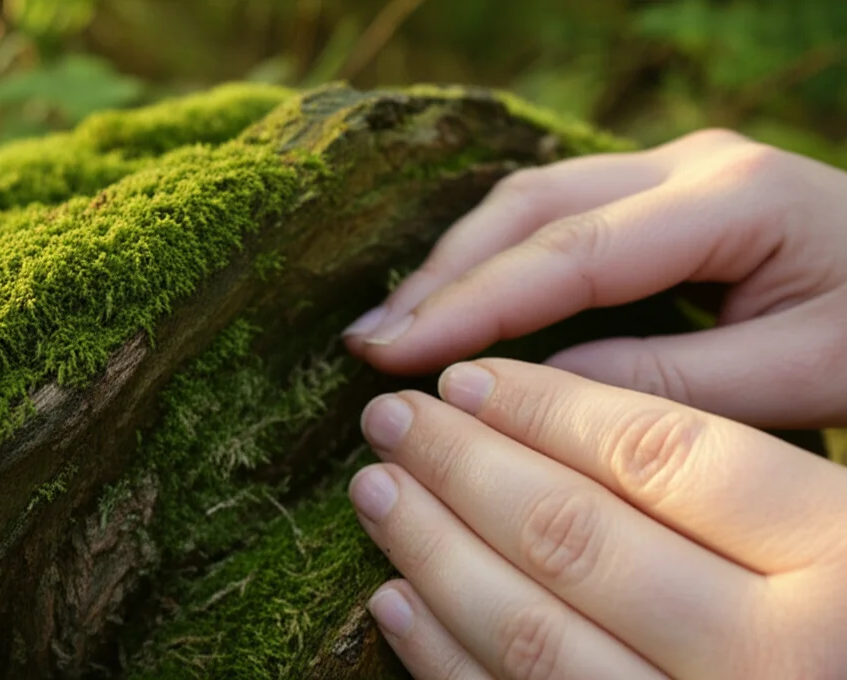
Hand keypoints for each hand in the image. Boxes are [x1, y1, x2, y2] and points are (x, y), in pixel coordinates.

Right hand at [343, 130, 846, 427]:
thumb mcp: (804, 371)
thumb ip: (672, 382)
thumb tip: (535, 387)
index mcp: (732, 198)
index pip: (571, 251)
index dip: (472, 303)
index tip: (393, 353)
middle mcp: (687, 165)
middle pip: (531, 208)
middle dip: (442, 276)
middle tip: (367, 341)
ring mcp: (670, 171)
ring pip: (531, 202)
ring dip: (455, 265)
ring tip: (389, 327)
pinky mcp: (657, 196)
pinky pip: (552, 216)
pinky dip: (492, 261)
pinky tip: (451, 302)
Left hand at [350, 359, 846, 678]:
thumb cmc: (846, 612)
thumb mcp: (835, 528)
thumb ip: (725, 483)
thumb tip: (548, 412)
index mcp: (841, 558)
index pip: (656, 452)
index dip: (541, 406)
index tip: (464, 379)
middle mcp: (776, 656)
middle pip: (573, 534)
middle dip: (458, 465)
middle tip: (391, 419)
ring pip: (532, 632)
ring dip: (431, 550)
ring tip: (376, 489)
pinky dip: (445, 654)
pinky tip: (397, 599)